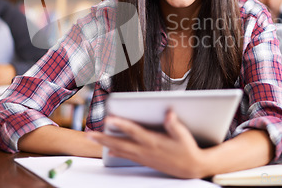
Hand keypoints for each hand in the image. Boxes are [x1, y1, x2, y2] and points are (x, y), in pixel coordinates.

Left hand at [87, 110, 206, 178]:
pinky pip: (127, 157)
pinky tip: (110, 152)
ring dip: (106, 145)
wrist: (191, 168)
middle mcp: (145, 150)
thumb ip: (174, 124)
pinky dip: (116, 153)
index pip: (134, 131)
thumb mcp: (183, 135)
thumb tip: (168, 112)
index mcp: (154, 141)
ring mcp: (144, 157)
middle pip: (120, 143)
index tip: (109, 119)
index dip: (121, 124)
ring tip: (93, 139)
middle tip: (89, 134)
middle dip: (104, 138)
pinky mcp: (145, 161)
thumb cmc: (188, 149)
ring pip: (121, 150)